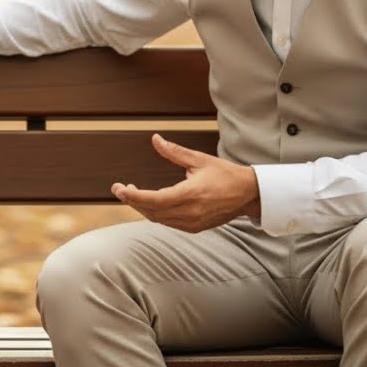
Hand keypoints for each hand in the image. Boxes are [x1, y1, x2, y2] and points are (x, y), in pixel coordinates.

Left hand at [111, 133, 259, 232]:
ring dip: (143, 208)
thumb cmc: (225, 174)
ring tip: (132, 194)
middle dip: (133, 201)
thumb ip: (174, 152)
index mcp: (191, 194)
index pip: (154, 199)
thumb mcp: (200, 159)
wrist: (248, 194)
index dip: (133, 196)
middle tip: (121, 189)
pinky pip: (168, 222)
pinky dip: (156, 213)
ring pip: (158, 219)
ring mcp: (192, 223)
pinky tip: (151, 202)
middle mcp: (190, 212)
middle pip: (151, 211)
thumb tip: (155, 139)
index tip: (118, 189)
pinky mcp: (195, 228)